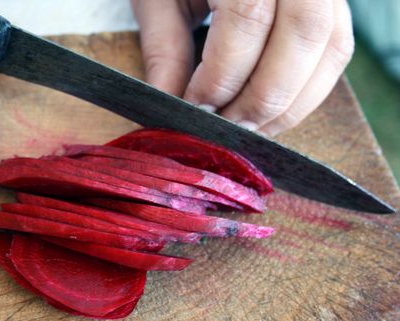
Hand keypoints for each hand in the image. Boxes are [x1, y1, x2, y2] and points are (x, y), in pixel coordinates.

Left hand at [131, 0, 354, 135]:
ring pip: (330, 48)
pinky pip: (336, 51)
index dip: (222, 75)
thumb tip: (169, 105)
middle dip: (262, 97)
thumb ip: (165, 50)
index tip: (196, 108)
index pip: (248, 19)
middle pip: (304, 34)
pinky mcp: (334, 2)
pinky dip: (306, 90)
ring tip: (249, 126)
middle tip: (227, 127)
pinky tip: (272, 107)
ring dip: (291, 102)